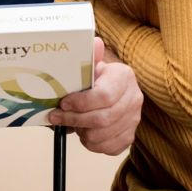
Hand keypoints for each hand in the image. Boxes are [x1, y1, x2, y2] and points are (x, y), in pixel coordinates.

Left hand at [49, 38, 141, 155]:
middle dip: (75, 120)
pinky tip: (85, 131)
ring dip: (82, 132)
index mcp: (124, 77)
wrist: (111, 89)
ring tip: (73, 122)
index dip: (80, 103)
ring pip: (103, 136)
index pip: (104, 96)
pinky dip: (91, 144)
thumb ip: (90, 56)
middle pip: (102, 119)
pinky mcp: (130, 136)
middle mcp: (134, 98)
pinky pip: (108, 148)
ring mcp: (134, 119)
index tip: (63, 103)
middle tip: (57, 117)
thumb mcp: (92, 64)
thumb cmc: (97, 77)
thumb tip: (94, 42)